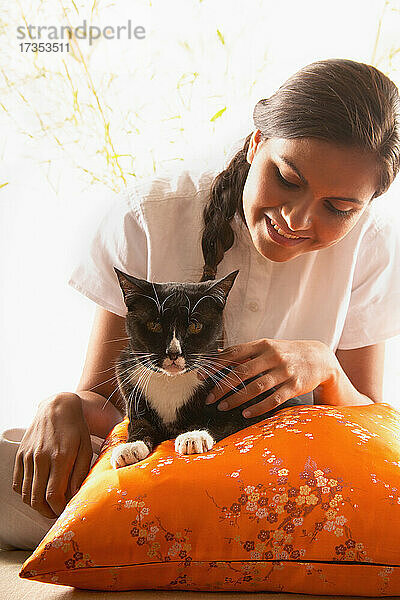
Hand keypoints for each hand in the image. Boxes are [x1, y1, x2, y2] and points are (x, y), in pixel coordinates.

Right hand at [12, 393, 92, 517]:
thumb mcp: (86, 448)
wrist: (57, 406)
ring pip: (25, 493)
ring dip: (35, 504)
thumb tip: (74, 495)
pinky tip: (36, 491)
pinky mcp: (20, 454)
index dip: (58, 508)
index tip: (64, 510)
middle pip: (36, 498)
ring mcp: (28, 456)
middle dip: (46, 511)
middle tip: (55, 512)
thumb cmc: (76, 428)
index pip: (53, 495)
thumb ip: (81, 472)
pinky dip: (24, 492)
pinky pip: (17, 482)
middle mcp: (41, 457)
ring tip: (47, 505)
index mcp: (60, 457)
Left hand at [199, 338, 335, 417]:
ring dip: (237, 399)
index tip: (202, 376)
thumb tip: (218, 356)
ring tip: (222, 406)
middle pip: (242, 372)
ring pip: (256, 387)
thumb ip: (246, 353)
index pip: (235, 353)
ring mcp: (284, 372)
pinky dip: (258, 408)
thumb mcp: (268, 347)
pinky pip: (273, 400)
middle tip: (209, 397)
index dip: (216, 365)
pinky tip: (245, 414)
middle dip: (223, 386)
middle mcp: (273, 356)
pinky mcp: (294, 386)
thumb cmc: (287, 353)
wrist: (319, 358)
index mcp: (263, 344)